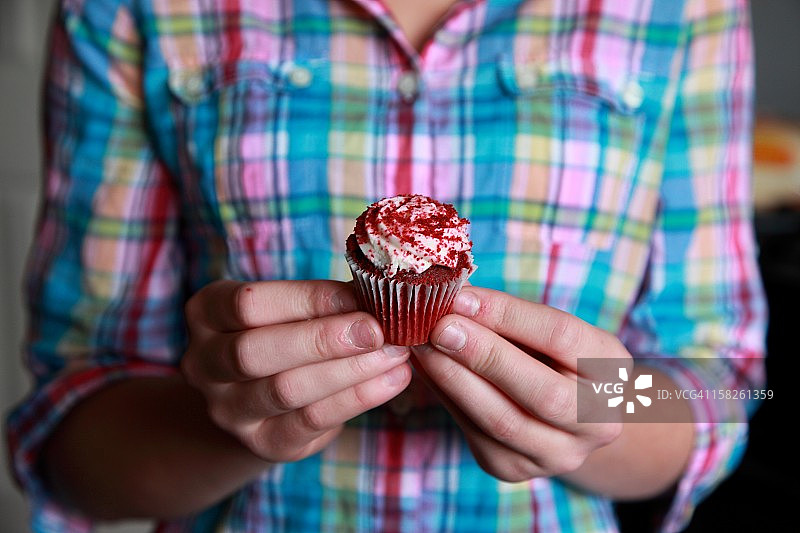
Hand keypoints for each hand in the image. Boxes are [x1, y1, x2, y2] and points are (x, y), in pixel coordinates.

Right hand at [181, 280, 411, 462]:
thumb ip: (320, 300)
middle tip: (378, 330)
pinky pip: (311, 420)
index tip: (359, 295)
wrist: (259, 397)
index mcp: (206, 314)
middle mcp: (204, 364)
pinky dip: (358, 398)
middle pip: (255, 352)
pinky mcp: (263, 442)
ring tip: (395, 354)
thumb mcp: (287, 309)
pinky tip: (392, 381)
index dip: (307, 299)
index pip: (248, 304)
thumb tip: (379, 292)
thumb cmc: (283, 333)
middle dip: (323, 339)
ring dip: (349, 370)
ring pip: (286, 390)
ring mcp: (229, 409)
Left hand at [411, 287, 628, 481]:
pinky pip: (475, 433)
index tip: (463, 298)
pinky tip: (426, 371)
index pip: (562, 337)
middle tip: (440, 327)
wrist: (564, 415)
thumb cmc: (550, 356)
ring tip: (423, 347)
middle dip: (485, 356)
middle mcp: (598, 422)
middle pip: (542, 393)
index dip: (509, 316)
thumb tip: (454, 296)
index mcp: (612, 370)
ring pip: (503, 421)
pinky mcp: (515, 469)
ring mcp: (558, 454)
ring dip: (455, 380)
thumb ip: (509, 316)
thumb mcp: (546, 330)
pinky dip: (446, 398)